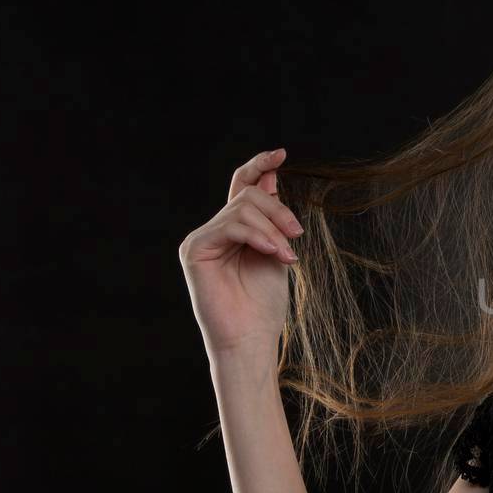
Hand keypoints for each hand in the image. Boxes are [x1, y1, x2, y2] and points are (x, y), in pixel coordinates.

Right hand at [178, 148, 306, 360]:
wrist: (251, 338)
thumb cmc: (264, 303)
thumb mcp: (276, 251)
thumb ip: (272, 218)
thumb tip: (271, 178)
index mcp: (235, 229)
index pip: (242, 186)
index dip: (258, 165)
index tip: (280, 153)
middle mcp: (215, 230)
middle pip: (248, 196)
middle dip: (279, 212)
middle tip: (297, 236)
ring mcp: (202, 239)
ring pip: (242, 209)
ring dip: (273, 230)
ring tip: (287, 255)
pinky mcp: (195, 250)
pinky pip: (230, 226)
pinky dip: (257, 236)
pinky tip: (273, 253)